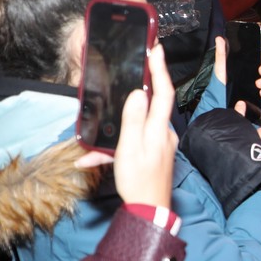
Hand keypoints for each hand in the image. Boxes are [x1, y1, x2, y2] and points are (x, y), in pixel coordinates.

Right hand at [79, 46, 176, 207]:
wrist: (150, 210)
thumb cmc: (138, 180)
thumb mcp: (130, 148)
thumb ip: (133, 120)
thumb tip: (137, 94)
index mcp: (159, 129)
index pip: (163, 92)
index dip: (160, 70)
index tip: (156, 50)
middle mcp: (164, 133)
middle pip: (157, 102)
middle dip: (149, 82)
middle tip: (143, 62)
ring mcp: (161, 143)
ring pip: (143, 121)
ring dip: (127, 117)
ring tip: (116, 114)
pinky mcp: (155, 153)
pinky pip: (138, 138)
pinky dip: (120, 141)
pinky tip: (96, 156)